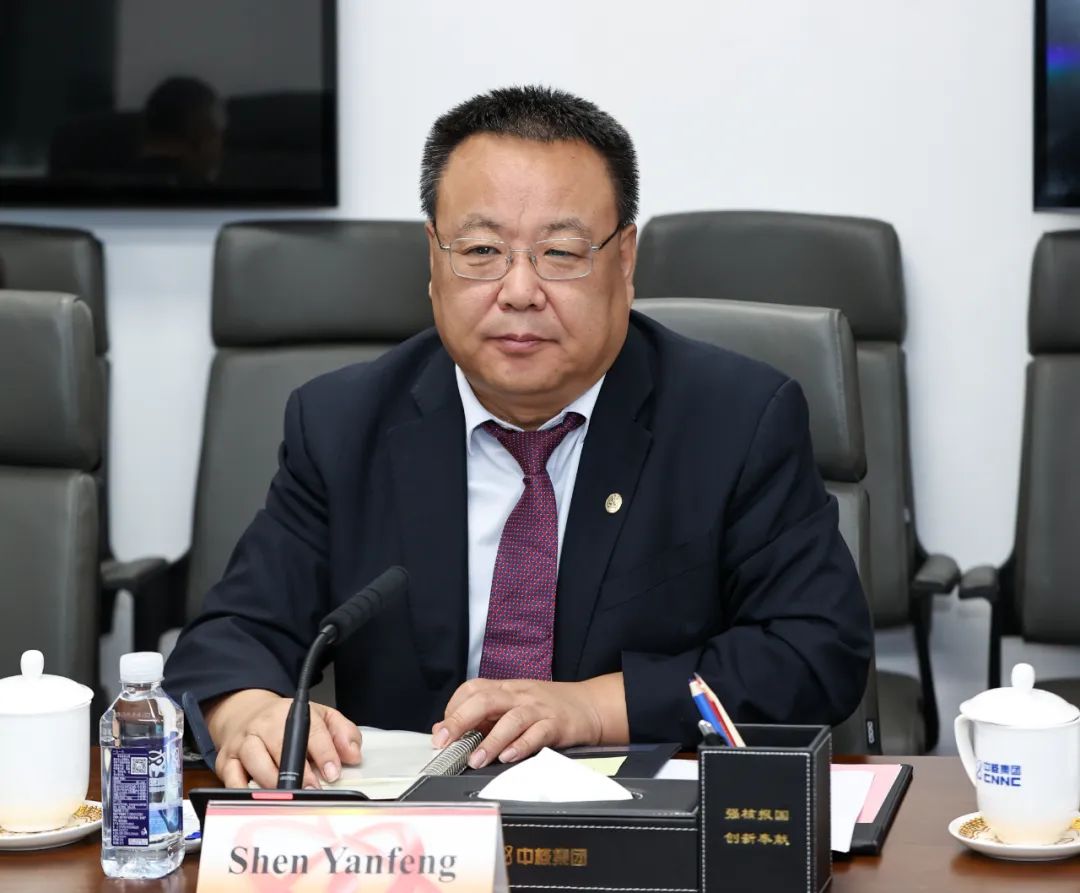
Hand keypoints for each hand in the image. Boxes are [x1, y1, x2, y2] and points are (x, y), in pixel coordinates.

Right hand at [204, 689, 361, 788]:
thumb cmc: (285, 722)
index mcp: (292, 713)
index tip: (333, 772)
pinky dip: (244, 792)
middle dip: (300, 772)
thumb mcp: (320, 717)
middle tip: (314, 790)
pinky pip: (232, 780)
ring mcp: (244, 743)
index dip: (324, 753)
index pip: (312, 731)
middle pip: (282, 747)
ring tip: (290, 798)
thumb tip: (354, 755)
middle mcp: (265, 726)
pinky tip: (259, 801)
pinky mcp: (226, 761)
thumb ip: (342, 733)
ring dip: (275, 783)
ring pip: (257, 763)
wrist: (245, 714)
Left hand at [431, 673, 627, 767]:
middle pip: (485, 700)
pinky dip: (521, 746)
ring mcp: (538, 709)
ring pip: (510, 719)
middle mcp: (519, 695)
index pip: (472, 689)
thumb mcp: (514, 704)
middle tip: (444, 742)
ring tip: (475, 759)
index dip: (453, 709)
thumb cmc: (548, 707)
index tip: (441, 732)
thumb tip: (448, 728)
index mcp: (506, 689)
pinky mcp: (556, 725)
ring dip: (490, 741)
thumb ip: (484, 715)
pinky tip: (508, 757)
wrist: (589, 706)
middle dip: (460, 720)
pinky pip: (537, 734)